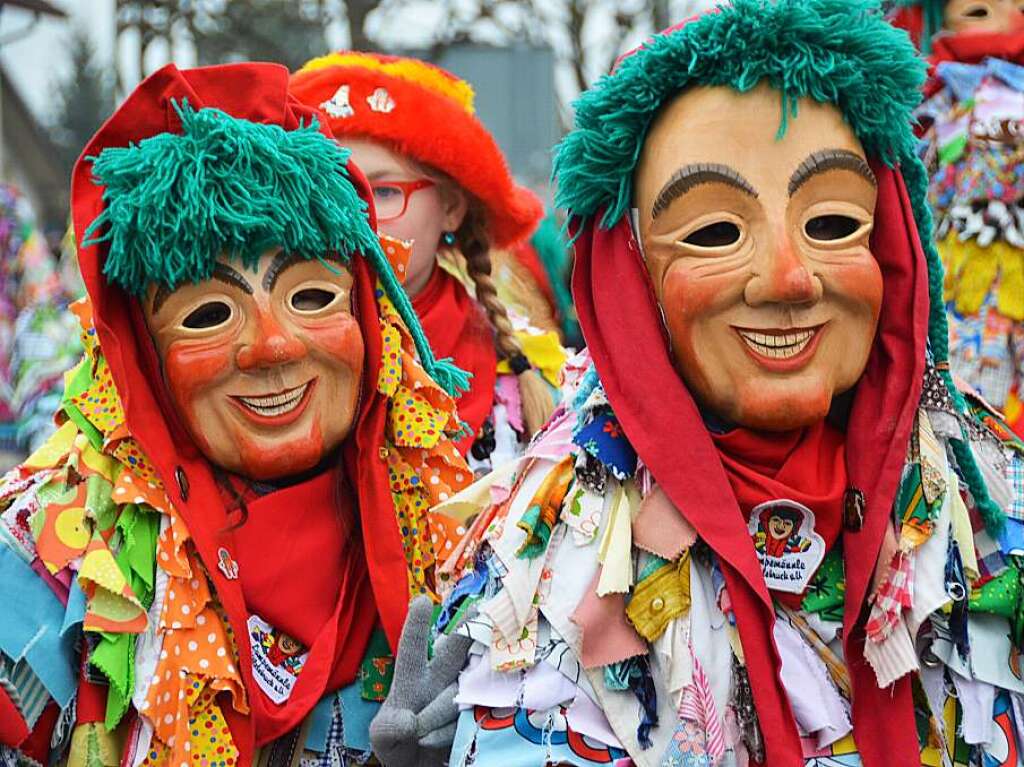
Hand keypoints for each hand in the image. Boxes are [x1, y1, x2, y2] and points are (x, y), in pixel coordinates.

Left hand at [370, 596, 472, 766]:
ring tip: (418, 733)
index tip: (421, 601)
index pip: (412, 648)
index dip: (416, 626)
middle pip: (454, 651)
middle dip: (465, 632)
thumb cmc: (397, 741)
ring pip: (456, 694)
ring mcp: (461, 695)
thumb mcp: (382, 736)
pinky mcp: (475, 715)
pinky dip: (444, 733)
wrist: (418, 764)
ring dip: (436, 715)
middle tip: (477, 611)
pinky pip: (464, 720)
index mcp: (413, 677)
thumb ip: (389, 728)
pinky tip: (432, 741)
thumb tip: (410, 721)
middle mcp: (440, 679)